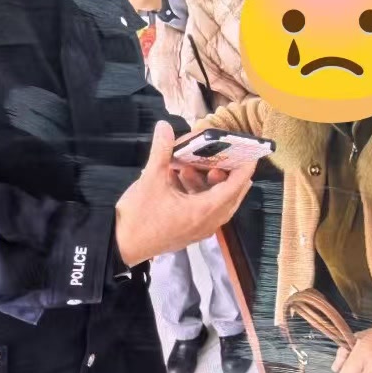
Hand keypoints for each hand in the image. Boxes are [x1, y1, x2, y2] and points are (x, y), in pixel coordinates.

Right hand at [115, 121, 254, 266]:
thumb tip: (164, 126)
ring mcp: (199, 229)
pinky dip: (199, 193)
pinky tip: (180, 179)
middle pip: (231, 196)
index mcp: (204, 211)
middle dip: (227, 174)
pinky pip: (205, 210)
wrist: (121, 246)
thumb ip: (162, 151)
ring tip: (192, 166)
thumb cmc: (138, 216)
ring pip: (217, 203)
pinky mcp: (189, 232)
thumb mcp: (150, 179)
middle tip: (220, 156)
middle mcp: (208, 222)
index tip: (250, 153)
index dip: (245, 169)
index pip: (235, 187)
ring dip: (209, 183)